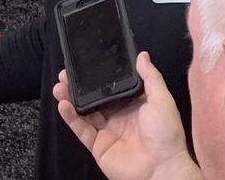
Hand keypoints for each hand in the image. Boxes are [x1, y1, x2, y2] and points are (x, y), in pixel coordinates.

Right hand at [53, 52, 201, 179]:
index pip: (112, 86)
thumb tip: (142, 55)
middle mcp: (119, 116)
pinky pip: (82, 130)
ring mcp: (108, 131)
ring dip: (71, 99)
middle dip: (79, 86)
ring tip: (59, 86)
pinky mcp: (98, 146)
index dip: (98, 76)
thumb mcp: (161, 99)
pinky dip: (71, 118)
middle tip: (65, 74)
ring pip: (85, 112)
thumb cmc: (165, 133)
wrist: (161, 168)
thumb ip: (150, 77)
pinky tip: (63, 105)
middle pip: (94, 98)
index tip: (85, 64)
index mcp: (134, 104)